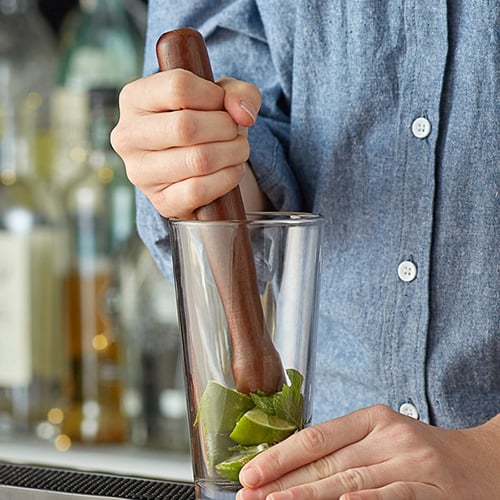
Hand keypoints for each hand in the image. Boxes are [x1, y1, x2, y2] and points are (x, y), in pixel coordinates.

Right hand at [110, 69, 263, 218]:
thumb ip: (240, 93)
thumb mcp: (222, 97)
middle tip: (235, 132)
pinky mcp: (161, 202)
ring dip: (232, 153)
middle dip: (225, 128)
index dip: (213, 96)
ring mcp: (140, 173)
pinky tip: (231, 170)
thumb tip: (243, 115)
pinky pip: (200, 190)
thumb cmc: (206, 123)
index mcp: (134, 99)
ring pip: (198, 160)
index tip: (222, 105)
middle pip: (187, 127)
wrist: (196, 169)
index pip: (179, 87)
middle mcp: (128, 136)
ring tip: (237, 150)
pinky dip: (227, 178)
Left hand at [236, 404, 499, 498]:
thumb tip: (292, 468)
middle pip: (327, 463)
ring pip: (349, 482)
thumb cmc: (424, 452)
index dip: (281, 456)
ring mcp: (410, 462)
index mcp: (372, 417)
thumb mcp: (383, 437)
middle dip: (285, 483)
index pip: (317, 436)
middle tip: (250, 497)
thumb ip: (346, 447)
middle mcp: (389, 435)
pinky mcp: (429, 488)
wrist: (484, 462)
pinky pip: (389, 497)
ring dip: (308, 498)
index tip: (251, 474)